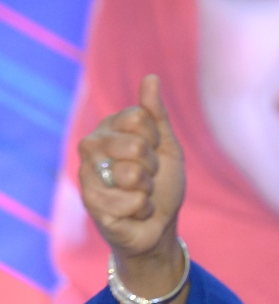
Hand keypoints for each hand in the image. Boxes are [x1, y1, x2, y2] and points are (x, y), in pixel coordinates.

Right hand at [78, 75, 185, 265]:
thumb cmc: (162, 186)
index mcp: (109, 128)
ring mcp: (87, 174)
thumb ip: (157, 115)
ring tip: (139, 194)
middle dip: (152, 166)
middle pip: (135, 144)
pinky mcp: (91, 203)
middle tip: (147, 177)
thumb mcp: (167, 147)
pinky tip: (133, 212)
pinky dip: (143, 209)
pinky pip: (132, 201)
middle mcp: (92, 147)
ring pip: (132, 174)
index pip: (139, 117)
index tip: (153, 153)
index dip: (156, 139)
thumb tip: (151, 77)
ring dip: (147, 190)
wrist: (158, 226)